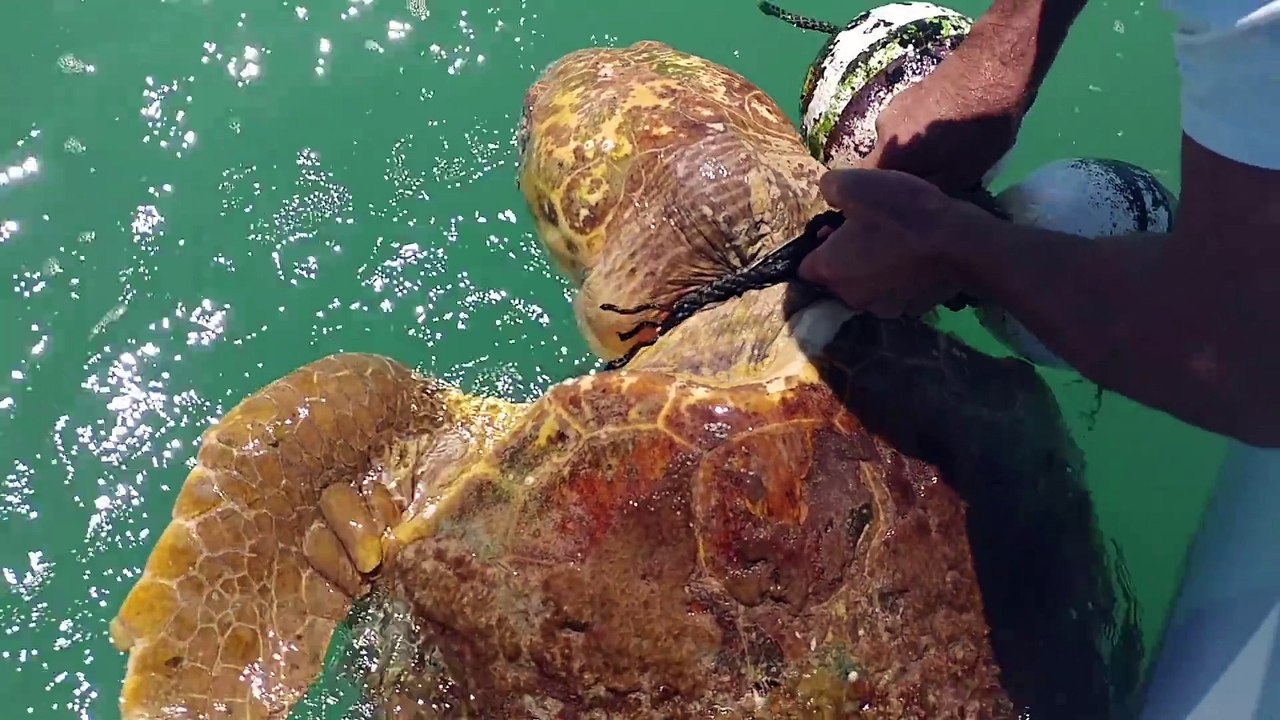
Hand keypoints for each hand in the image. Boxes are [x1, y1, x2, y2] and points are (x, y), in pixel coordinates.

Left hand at [798, 168, 994, 317]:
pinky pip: (893, 292)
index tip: (836, 226)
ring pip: (865, 286)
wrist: (960, 242)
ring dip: (871, 268)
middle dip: (845, 256)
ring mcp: (881, 308)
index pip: (805, 265)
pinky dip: (897, 278)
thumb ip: (830, 187)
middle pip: (835, 277)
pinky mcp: (909, 310)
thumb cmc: (902, 212)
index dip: (818, 244)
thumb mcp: (857, 183)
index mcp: (828, 270)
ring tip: (894, 241)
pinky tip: (913, 257)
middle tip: (868, 229)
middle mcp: (849, 297)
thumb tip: (828, 194)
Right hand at [856, 48, 1030, 191]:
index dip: (879, 198)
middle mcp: (880, 130)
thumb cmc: (978, 128)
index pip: (867, 186)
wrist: (994, 65)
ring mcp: (893, 106)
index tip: (899, 205)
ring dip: (914, 150)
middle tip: (930, 180)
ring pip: (897, 141)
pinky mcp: (910, 91)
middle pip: (883, 162)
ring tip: (944, 153)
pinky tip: (948, 131)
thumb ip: (931, 193)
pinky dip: (923, 131)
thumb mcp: (962, 176)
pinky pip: (909, 122)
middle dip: (901, 173)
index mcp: (888, 154)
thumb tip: (913, 207)